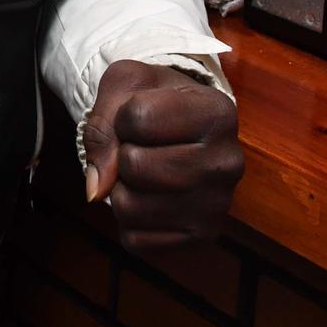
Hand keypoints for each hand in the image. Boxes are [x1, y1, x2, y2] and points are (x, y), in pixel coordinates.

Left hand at [82, 60, 242, 252]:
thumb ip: (101, 125)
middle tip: (143, 148)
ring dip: (122, 189)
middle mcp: (227, 162)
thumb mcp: (126, 87)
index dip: (123, 116)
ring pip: (130, 207)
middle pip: (134, 165)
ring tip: (145, 173)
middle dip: (122, 155)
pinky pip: (135, 240)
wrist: (185, 132)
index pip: (137, 117)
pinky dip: (129, 221)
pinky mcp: (201, 238)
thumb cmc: (154, 103)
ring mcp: (218, 206)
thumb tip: (98, 190)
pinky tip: (151, 198)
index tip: (142, 118)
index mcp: (217, 113)